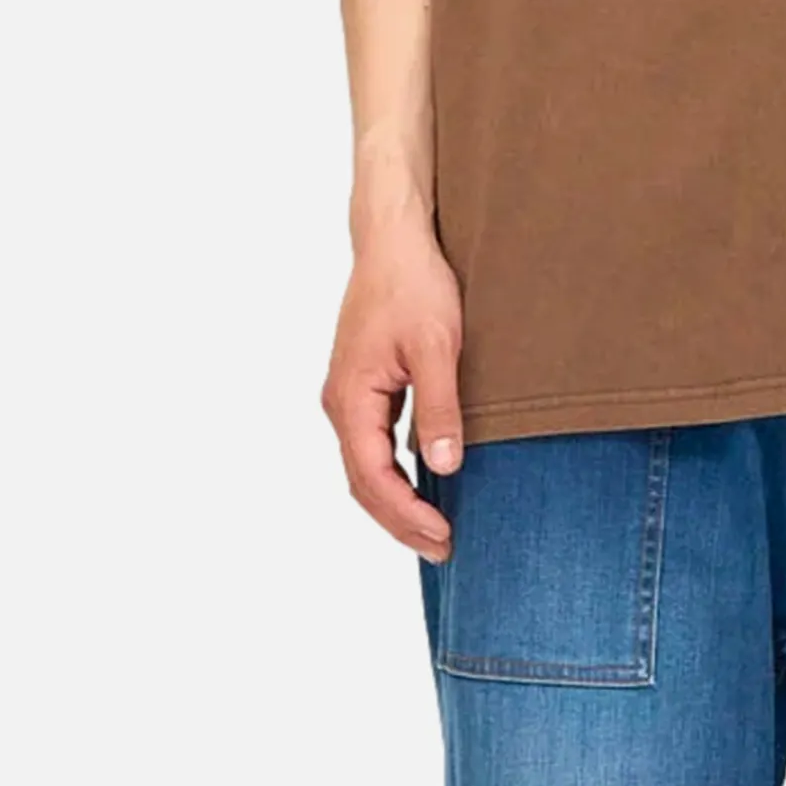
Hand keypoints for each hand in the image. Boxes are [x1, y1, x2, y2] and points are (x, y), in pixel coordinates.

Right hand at [321, 223, 463, 560]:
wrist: (395, 238)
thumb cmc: (414, 283)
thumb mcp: (438, 346)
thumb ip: (439, 407)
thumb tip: (442, 467)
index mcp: (351, 399)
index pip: (373, 478)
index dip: (406, 515)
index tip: (443, 537)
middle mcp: (341, 403)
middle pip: (363, 481)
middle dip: (400, 520)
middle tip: (443, 548)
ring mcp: (350, 394)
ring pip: (366, 464)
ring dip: (396, 499)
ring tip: (434, 527)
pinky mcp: (365, 383)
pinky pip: (374, 442)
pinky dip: (394, 471)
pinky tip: (423, 479)